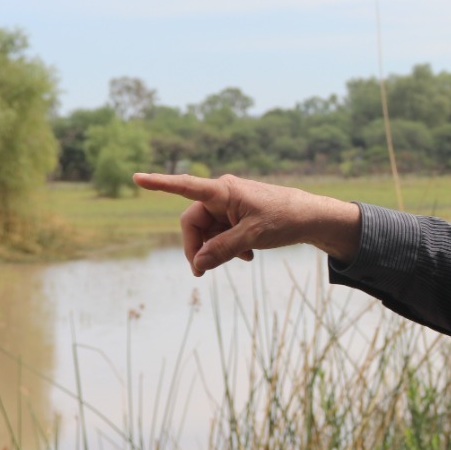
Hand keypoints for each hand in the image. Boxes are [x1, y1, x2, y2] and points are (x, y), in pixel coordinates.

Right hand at [132, 173, 360, 275]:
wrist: (313, 218)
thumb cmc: (285, 219)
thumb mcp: (252, 237)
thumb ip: (221, 250)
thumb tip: (197, 264)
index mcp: (223, 190)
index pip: (185, 185)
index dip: (159, 183)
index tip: (137, 177)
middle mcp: (223, 194)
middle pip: (194, 221)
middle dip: (197, 246)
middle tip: (202, 272)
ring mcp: (231, 204)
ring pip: (209, 230)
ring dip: (217, 248)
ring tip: (242, 258)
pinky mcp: (239, 214)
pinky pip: (222, 232)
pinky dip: (229, 245)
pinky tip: (248, 256)